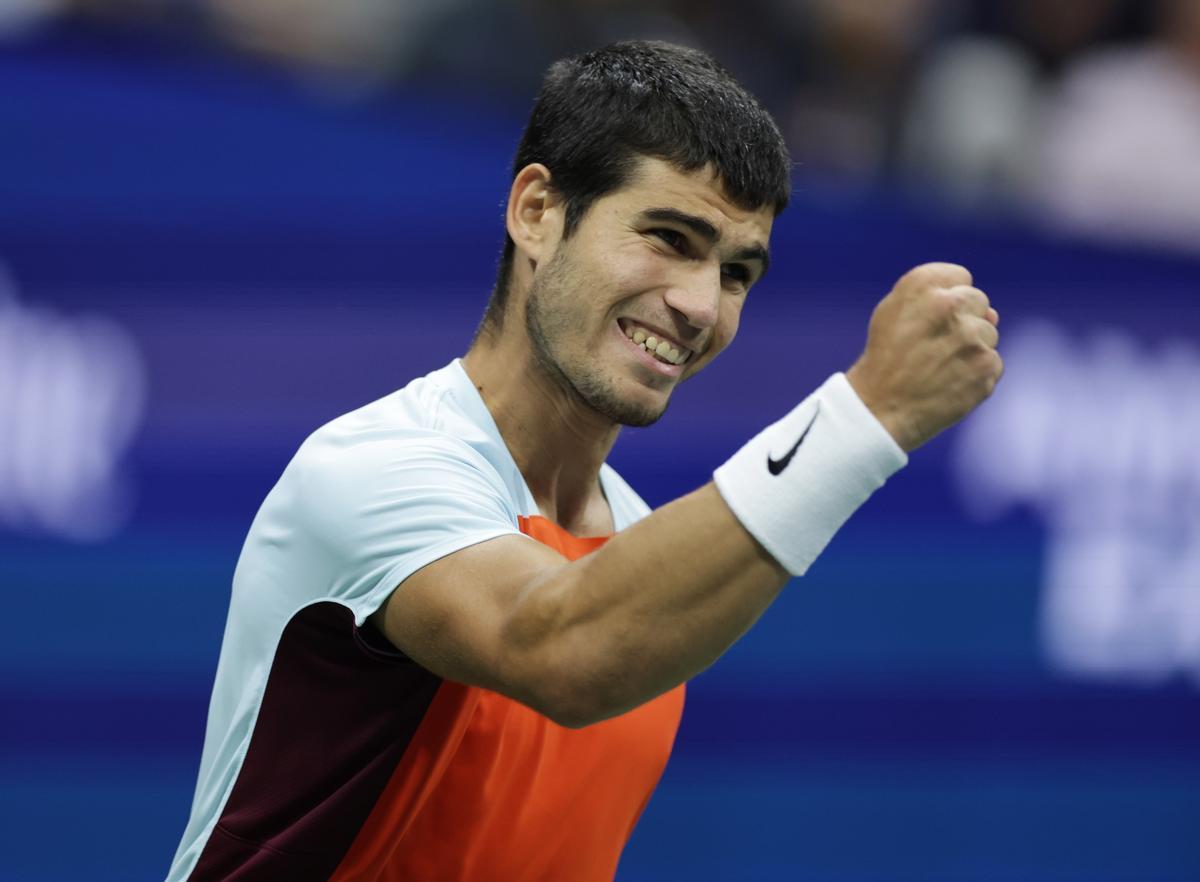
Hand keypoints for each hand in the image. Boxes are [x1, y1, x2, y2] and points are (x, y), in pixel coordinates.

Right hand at [846, 262, 1002, 451]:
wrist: (880, 408)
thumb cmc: (885, 358)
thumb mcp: (892, 312)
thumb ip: (936, 296)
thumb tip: (992, 313)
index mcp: (922, 286)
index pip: (960, 278)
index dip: (946, 299)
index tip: (930, 321)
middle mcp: (950, 305)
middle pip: (979, 302)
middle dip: (963, 321)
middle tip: (935, 346)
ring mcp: (972, 337)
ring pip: (989, 334)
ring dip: (971, 349)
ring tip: (940, 367)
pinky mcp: (986, 367)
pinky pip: (993, 363)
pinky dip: (976, 374)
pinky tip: (951, 383)